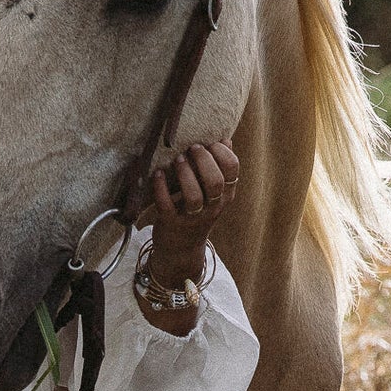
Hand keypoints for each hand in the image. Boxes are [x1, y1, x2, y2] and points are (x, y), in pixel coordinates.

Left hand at [139, 139, 237, 283]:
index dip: (222, 153)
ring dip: (185, 174)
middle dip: (204, 161)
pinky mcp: (171, 223)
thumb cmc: (197, 212)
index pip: (232, 171)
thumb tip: (226, 140)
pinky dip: (161, 187)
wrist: (181, 249)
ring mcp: (192, 217)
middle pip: (215, 182)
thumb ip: (219, 168)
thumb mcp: (213, 194)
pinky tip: (158, 174)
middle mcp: (212, 208)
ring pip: (193, 196)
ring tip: (178, 160)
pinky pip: (166, 204)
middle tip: (192, 149)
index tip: (210, 143)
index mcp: (224, 196)